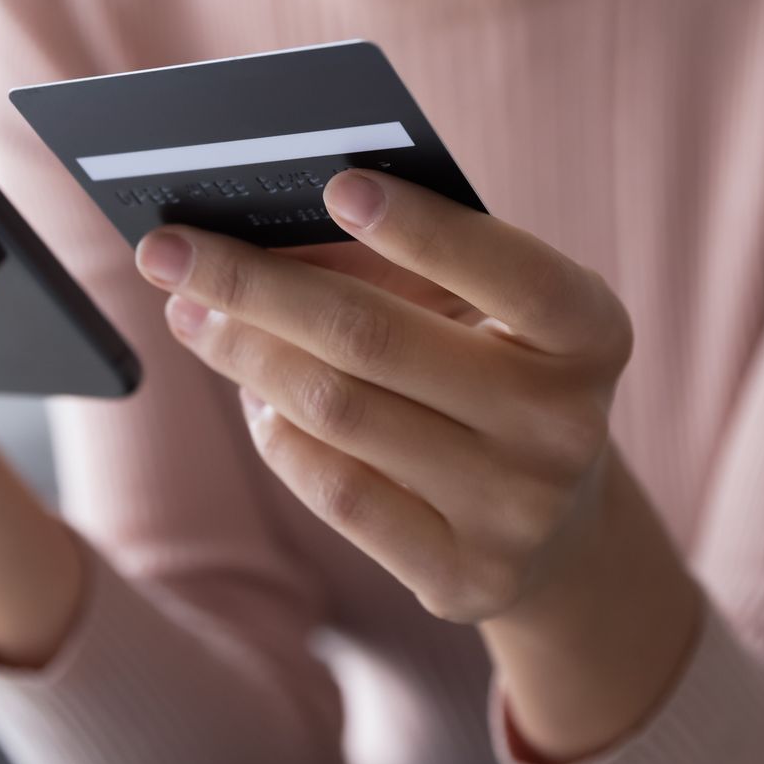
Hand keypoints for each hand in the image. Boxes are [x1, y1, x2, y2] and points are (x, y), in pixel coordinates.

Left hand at [132, 169, 635, 624]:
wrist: (560, 527)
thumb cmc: (500, 371)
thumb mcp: (491, 310)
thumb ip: (407, 265)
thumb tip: (260, 233)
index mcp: (593, 334)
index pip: (514, 274)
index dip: (427, 231)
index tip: (336, 185)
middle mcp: (567, 427)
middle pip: (378, 341)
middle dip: (256, 285)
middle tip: (171, 249)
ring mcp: (518, 513)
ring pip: (339, 412)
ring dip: (244, 353)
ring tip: (192, 313)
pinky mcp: (464, 579)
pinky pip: (335, 492)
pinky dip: (278, 434)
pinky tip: (253, 396)